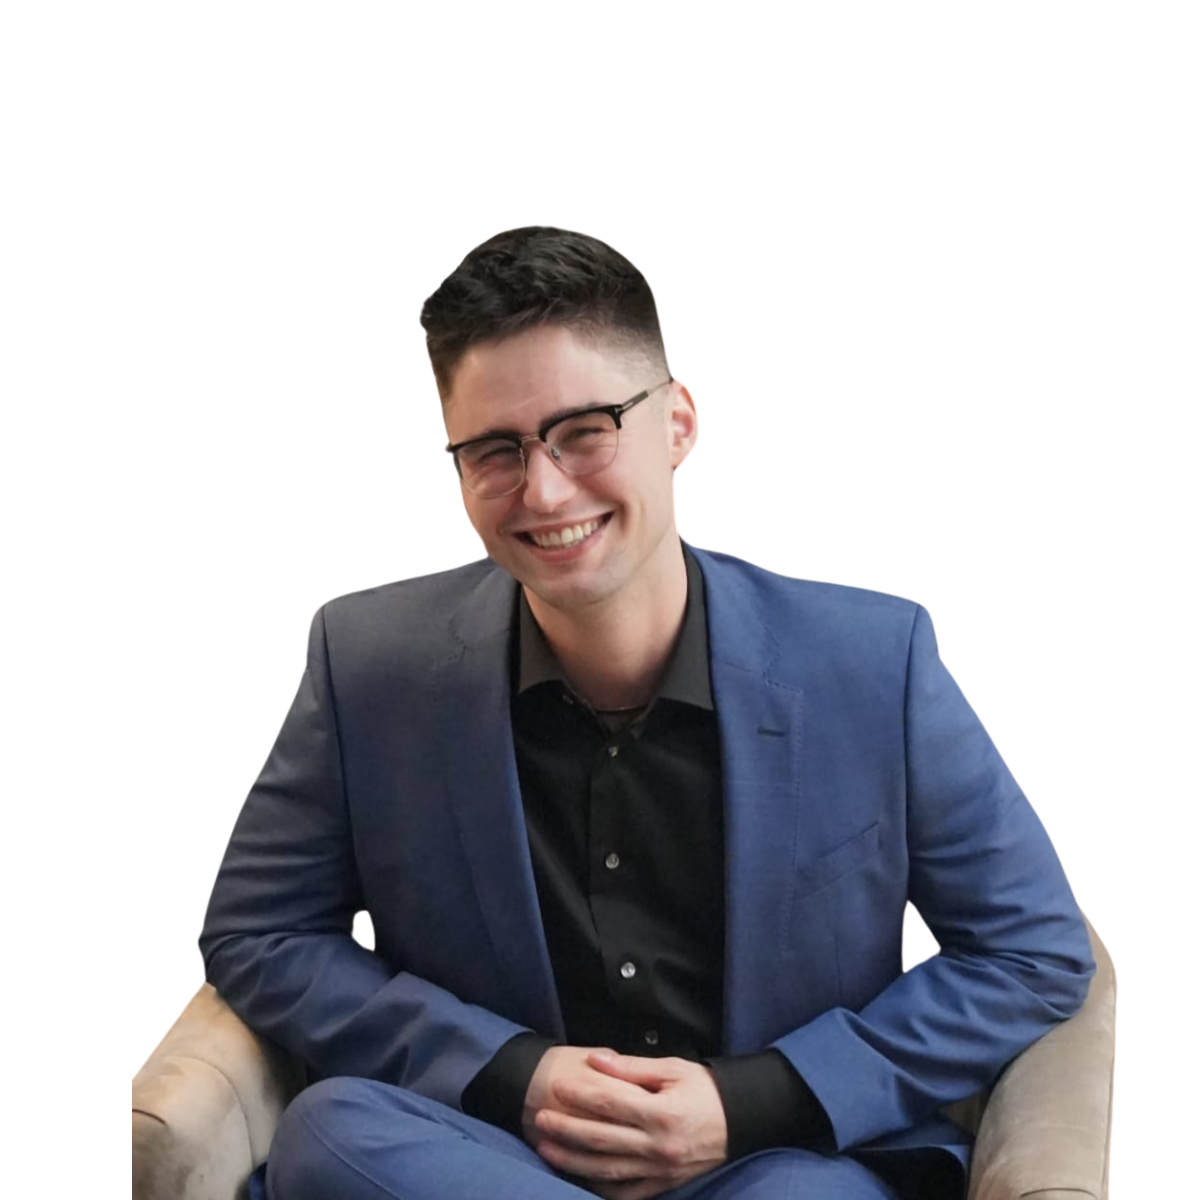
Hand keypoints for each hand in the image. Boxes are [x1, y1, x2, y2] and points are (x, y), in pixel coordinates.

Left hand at [532, 1051, 727, 1199]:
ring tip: (546, 1149)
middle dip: (565, 1130)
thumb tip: (597, 1062)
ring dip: (572, 1161)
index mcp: (660, 1112)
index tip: (557, 1087)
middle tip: (540, 1119)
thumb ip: (631, 1067)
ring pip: (606, 1170)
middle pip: (600, 1139)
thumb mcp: (672, 1069)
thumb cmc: (705, 1089)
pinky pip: (626, 1192)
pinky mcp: (663, 1185)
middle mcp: (657, 1145)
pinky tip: (579, 1177)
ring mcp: (659, 1170)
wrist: (741, 1121)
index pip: (609, 1103)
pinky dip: (600, 1187)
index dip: (579, 1094)